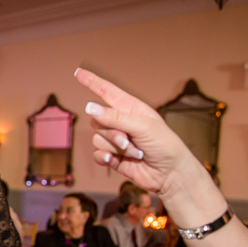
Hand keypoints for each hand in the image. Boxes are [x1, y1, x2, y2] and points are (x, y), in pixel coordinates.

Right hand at [73, 68, 205, 198]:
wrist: (169, 174)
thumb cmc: (164, 145)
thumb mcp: (143, 126)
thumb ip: (115, 117)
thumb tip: (89, 107)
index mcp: (130, 108)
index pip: (106, 91)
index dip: (91, 81)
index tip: (78, 73)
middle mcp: (121, 122)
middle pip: (98, 120)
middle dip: (112, 133)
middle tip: (129, 141)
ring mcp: (115, 140)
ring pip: (97, 138)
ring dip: (115, 148)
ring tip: (135, 153)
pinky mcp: (112, 156)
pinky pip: (97, 153)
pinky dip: (104, 158)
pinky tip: (114, 160)